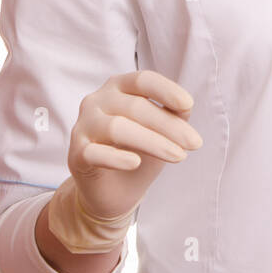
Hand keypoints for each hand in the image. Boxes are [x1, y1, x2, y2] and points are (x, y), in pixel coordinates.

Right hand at [67, 70, 202, 221]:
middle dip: (169, 126)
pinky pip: (95, 153)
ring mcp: (83, 126)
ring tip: (179, 156)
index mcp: (118, 87)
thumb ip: (172, 115)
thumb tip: (185, 106)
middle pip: (135, 106)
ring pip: (118, 128)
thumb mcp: (161, 131)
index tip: (188, 105)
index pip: (142, 80)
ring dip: (152, 142)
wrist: (112, 192)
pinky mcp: (76, 155)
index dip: (166, 90)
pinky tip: (135, 163)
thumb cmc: (139, 152)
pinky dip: (117, 157)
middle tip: (195, 143)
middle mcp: (97, 101)